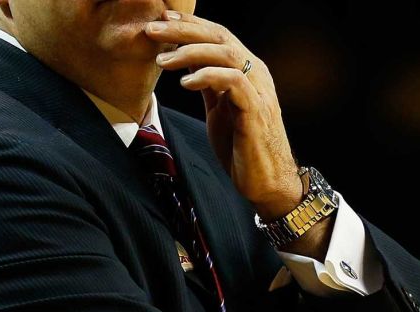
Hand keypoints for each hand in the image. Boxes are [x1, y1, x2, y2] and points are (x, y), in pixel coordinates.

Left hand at [144, 10, 302, 221]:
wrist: (267, 182)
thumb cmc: (242, 147)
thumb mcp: (219, 109)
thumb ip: (209, 84)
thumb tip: (187, 63)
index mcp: (247, 70)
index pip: (218, 35)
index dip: (190, 24)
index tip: (161, 21)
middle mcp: (256, 74)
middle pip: (220, 37)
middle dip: (184, 30)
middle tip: (152, 31)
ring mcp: (258, 91)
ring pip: (227, 54)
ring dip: (190, 52)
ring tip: (162, 61)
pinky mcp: (256, 112)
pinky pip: (234, 82)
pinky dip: (208, 76)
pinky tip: (185, 82)